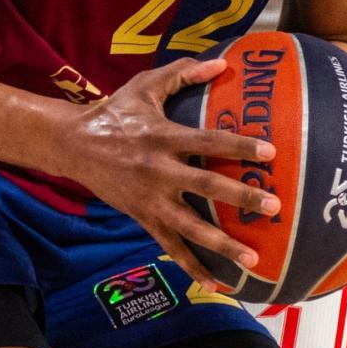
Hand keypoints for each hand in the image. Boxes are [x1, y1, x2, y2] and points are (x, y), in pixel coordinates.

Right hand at [51, 58, 277, 289]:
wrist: (73, 145)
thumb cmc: (115, 111)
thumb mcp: (145, 86)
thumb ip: (183, 74)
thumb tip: (222, 63)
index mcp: (163, 137)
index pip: (208, 141)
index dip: (239, 145)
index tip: (270, 152)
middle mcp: (159, 171)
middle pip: (206, 186)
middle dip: (240, 197)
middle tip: (273, 206)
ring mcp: (150, 199)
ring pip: (191, 227)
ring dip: (222, 244)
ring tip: (253, 259)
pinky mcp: (143, 218)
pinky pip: (171, 247)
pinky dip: (193, 267)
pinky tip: (217, 283)